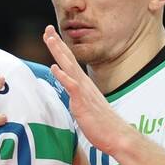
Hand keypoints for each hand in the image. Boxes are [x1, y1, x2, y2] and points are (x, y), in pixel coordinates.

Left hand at [43, 25, 135, 155]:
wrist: (116, 135)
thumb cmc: (101, 125)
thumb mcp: (84, 107)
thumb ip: (76, 98)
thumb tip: (70, 93)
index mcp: (83, 85)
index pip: (69, 63)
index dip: (60, 49)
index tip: (50, 36)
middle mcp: (84, 84)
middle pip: (68, 59)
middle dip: (57, 44)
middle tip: (47, 29)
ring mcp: (84, 91)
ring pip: (69, 67)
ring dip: (59, 53)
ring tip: (50, 39)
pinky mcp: (83, 102)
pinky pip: (72, 87)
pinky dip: (63, 76)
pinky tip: (54, 68)